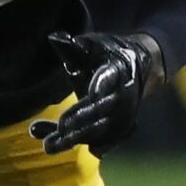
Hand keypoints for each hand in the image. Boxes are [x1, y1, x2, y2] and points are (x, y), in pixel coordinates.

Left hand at [35, 31, 164, 153]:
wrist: (137, 66)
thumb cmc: (105, 54)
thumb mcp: (92, 46)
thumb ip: (74, 47)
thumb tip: (55, 37)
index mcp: (117, 68)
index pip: (108, 78)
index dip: (100, 85)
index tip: (91, 95)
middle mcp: (123, 93)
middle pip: (102, 109)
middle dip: (80, 120)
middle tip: (59, 128)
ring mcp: (123, 113)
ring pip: (100, 129)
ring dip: (76, 138)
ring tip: (48, 145)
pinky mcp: (120, 127)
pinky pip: (101, 140)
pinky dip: (78, 145)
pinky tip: (57, 147)